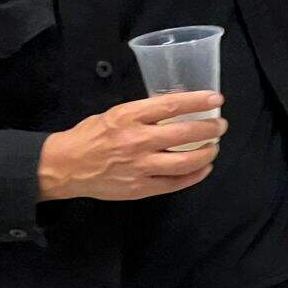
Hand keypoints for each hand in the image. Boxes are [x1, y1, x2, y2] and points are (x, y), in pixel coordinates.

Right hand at [37, 91, 225, 201]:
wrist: (66, 166)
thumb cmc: (90, 135)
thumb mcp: (114, 113)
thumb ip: (142, 112)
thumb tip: (174, 109)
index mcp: (129, 117)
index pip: (171, 105)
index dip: (197, 102)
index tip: (215, 99)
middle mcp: (137, 141)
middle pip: (183, 134)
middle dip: (209, 129)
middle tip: (221, 125)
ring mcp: (140, 167)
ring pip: (184, 162)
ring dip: (206, 153)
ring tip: (214, 146)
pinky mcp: (140, 188)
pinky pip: (175, 184)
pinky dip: (194, 176)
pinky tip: (204, 168)